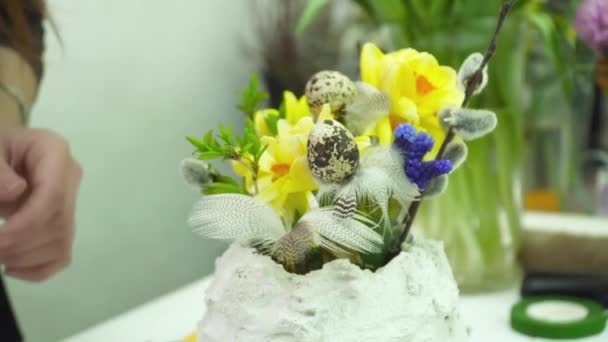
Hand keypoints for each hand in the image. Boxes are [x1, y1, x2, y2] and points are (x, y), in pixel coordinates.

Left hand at [0, 128, 81, 281]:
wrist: (1, 154)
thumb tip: (16, 191)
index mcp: (54, 151)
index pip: (54, 195)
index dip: (27, 222)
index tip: (0, 238)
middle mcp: (70, 176)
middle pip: (59, 221)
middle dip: (22, 243)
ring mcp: (70, 201)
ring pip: (62, 241)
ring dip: (26, 258)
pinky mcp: (64, 221)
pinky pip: (61, 254)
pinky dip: (39, 269)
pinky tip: (12, 268)